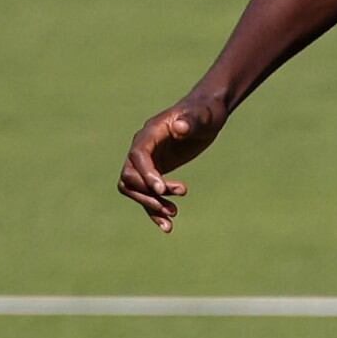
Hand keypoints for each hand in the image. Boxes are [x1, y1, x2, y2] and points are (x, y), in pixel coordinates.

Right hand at [117, 96, 225, 232]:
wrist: (206, 114)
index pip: (138, 155)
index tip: (162, 190)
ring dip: (150, 205)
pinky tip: (168, 225)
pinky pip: (147, 194)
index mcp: (151, 132)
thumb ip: (191, 121)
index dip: (146, 174)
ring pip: (134, 189)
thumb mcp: (203, 116)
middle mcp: (143, 147)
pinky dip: (154, 210)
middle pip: (130, 176)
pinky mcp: (154, 172)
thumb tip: (179, 126)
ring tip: (174, 214)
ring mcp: (147, 161)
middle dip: (148, 193)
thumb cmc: (205, 111)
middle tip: (172, 204)